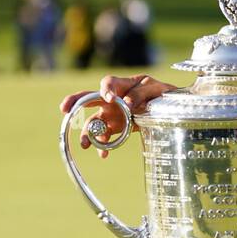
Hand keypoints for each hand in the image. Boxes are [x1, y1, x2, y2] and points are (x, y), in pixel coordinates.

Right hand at [58, 73, 176, 157]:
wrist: (171, 108)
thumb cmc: (161, 93)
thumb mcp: (156, 89)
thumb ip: (141, 93)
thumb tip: (126, 104)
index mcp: (122, 85)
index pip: (107, 83)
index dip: (106, 89)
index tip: (109, 98)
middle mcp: (112, 100)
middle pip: (88, 99)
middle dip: (74, 103)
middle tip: (64, 110)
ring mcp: (112, 115)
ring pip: (94, 122)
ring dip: (87, 133)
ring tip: (85, 144)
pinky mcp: (117, 128)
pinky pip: (105, 137)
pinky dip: (103, 146)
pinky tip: (103, 154)